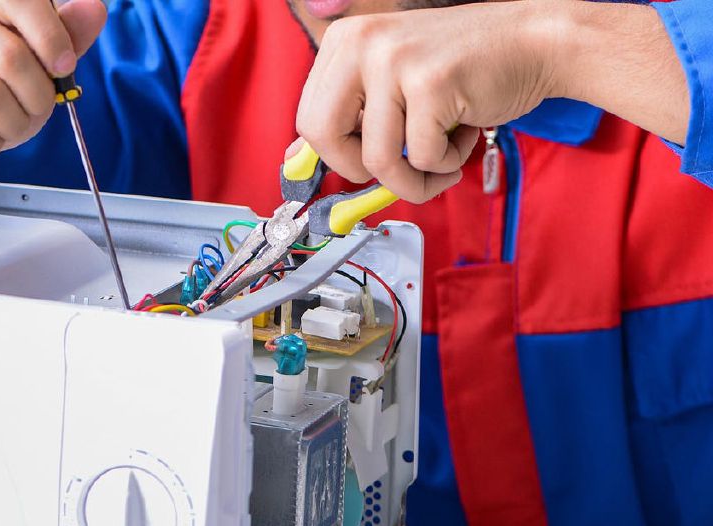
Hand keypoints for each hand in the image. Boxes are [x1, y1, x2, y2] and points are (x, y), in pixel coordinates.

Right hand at [0, 0, 106, 180]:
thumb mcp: (34, 62)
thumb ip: (65, 36)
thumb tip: (93, 9)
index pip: (19, 0)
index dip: (51, 37)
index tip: (64, 68)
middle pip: (10, 56)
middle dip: (38, 96)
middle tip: (38, 109)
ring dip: (16, 124)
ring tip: (12, 126)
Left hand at [296, 1, 560, 202]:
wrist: (536, 41)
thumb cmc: (466, 68)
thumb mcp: (391, 81)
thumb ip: (349, 116)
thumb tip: (295, 160)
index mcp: (343, 41)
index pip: (308, 119)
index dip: (336, 155)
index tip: (364, 163)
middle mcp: (362, 43)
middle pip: (324, 138)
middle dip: (362, 171)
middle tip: (398, 169)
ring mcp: (394, 61)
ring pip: (378, 160)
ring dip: (415, 178)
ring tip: (443, 159)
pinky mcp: (431, 83)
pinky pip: (423, 158)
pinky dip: (447, 163)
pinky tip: (464, 133)